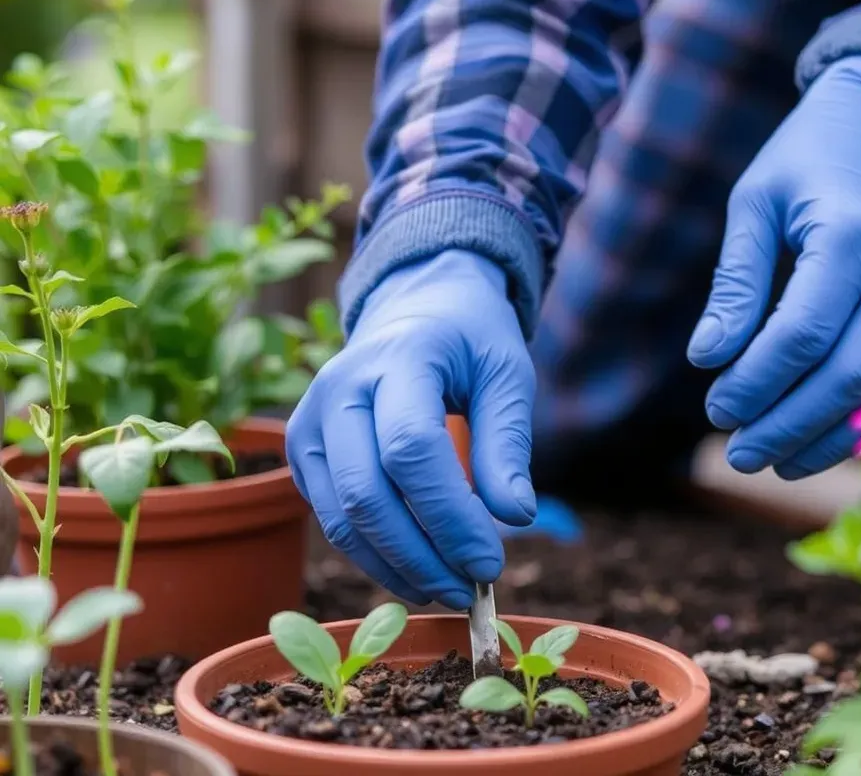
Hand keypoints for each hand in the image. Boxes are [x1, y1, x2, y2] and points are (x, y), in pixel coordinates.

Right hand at [287, 250, 536, 608]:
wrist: (417, 310)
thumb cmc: (470, 342)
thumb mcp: (506, 375)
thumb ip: (508, 443)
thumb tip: (514, 517)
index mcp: (397, 357)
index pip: (410, 449)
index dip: (450, 515)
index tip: (492, 562)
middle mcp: (338, 389)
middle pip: (367, 493)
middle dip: (422, 554)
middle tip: (472, 590)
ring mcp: (309, 422)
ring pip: (342, 518)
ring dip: (396, 567)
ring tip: (450, 590)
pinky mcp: (304, 453)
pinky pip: (333, 519)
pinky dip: (375, 555)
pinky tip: (419, 571)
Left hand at [687, 55, 860, 478]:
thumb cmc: (811, 156)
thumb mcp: (756, 200)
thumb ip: (736, 281)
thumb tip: (708, 358)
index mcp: (854, 235)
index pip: (804, 333)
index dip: (757, 382)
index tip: (716, 408)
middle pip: (848, 376)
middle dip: (788, 425)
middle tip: (737, 453)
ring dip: (824, 438)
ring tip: (770, 459)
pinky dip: (857, 422)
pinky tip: (813, 442)